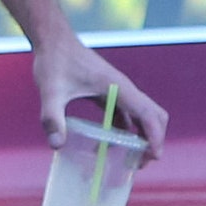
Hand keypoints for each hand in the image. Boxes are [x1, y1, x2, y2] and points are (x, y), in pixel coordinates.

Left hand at [33, 31, 166, 159]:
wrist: (52, 41)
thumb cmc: (54, 62)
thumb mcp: (50, 91)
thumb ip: (52, 117)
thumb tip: (56, 145)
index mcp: (118, 88)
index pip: (148, 114)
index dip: (155, 137)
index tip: (152, 157)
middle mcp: (123, 89)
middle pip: (154, 116)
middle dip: (153, 140)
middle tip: (140, 164)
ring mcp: (118, 91)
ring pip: (142, 116)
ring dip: (141, 138)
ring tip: (128, 162)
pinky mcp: (108, 92)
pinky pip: (126, 114)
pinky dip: (125, 132)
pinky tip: (108, 146)